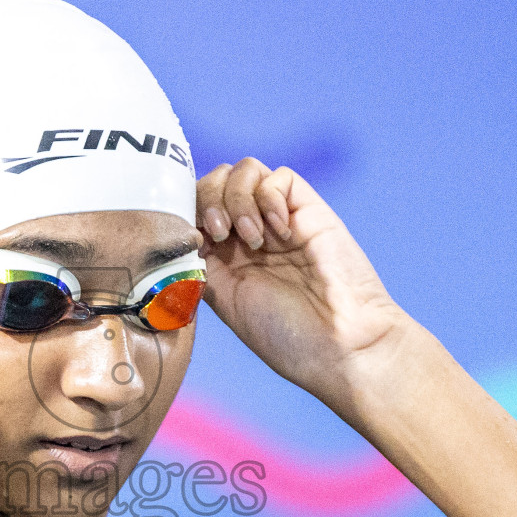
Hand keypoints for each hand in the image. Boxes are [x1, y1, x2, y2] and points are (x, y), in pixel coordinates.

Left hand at [198, 158, 415, 408]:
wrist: (340, 346)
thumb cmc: (286, 337)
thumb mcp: (226, 302)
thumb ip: (201, 264)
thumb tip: (176, 235)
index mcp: (225, 256)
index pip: (193, 209)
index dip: (184, 212)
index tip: (189, 241)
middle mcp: (249, 232)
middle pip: (213, 182)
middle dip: (206, 200)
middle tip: (219, 236)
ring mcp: (279, 219)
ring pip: (243, 170)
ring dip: (236, 198)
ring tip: (251, 237)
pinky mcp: (309, 211)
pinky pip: (280, 176)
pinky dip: (269, 197)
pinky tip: (278, 232)